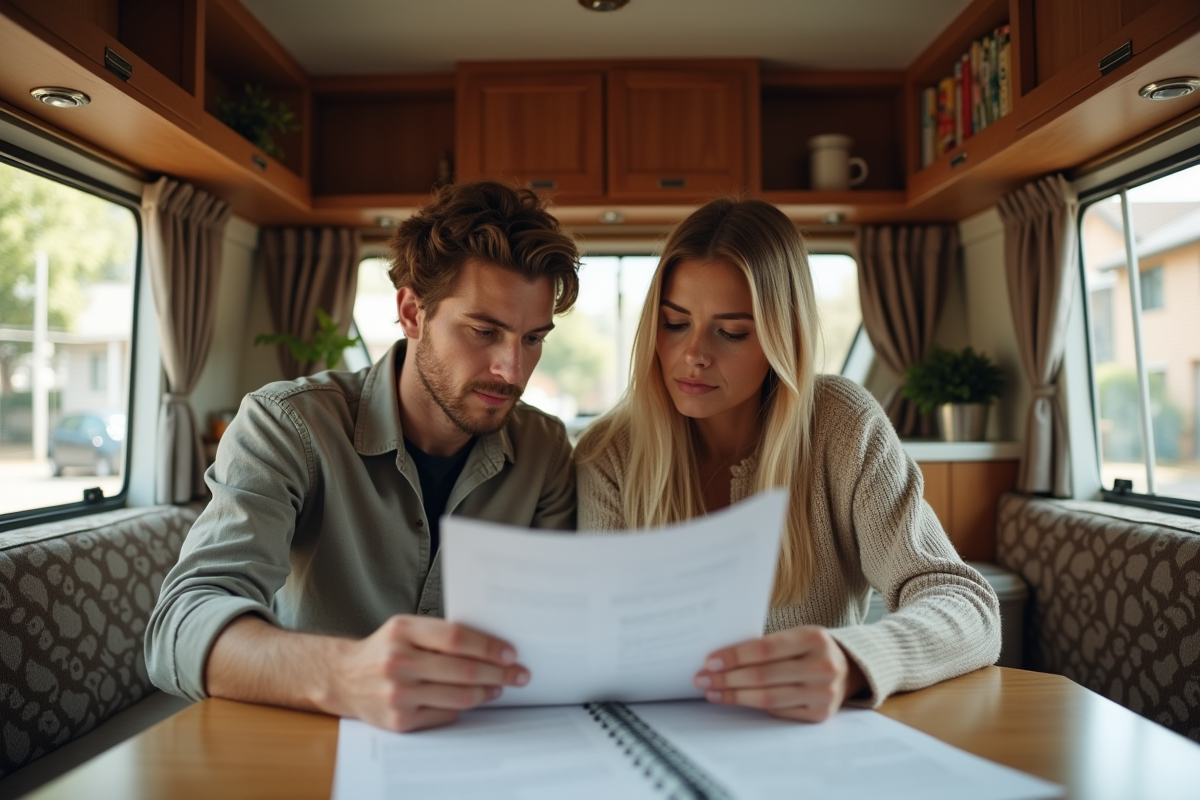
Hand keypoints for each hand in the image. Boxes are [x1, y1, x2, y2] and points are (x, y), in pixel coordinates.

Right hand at [324, 615, 528, 731]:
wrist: (344, 678)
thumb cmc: (384, 649)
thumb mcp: (406, 628)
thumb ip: (440, 633)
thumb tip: (492, 645)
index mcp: (402, 631)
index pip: (457, 638)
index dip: (489, 646)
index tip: (511, 652)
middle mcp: (397, 662)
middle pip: (463, 670)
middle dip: (499, 672)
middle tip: (519, 673)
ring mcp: (397, 694)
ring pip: (459, 696)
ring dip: (487, 692)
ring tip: (500, 686)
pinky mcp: (399, 720)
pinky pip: (445, 714)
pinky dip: (464, 706)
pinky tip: (475, 698)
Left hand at [693, 626, 866, 721]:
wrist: (848, 669)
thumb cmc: (809, 649)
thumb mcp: (796, 636)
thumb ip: (766, 645)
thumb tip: (720, 658)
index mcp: (815, 638)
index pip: (765, 649)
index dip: (734, 656)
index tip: (710, 660)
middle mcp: (823, 666)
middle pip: (763, 676)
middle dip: (726, 678)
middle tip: (702, 679)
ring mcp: (824, 693)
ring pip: (767, 698)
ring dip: (734, 696)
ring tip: (712, 692)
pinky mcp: (820, 715)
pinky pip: (778, 711)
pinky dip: (754, 706)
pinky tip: (735, 700)